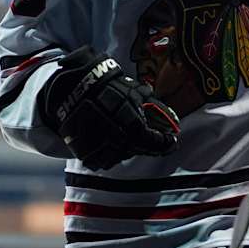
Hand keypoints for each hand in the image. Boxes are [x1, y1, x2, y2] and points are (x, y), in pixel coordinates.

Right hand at [40, 46, 180, 169]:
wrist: (74, 89)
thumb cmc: (109, 88)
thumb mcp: (138, 92)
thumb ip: (157, 109)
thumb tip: (174, 121)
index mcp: (135, 129)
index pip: (157, 144)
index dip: (166, 143)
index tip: (171, 141)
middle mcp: (119, 144)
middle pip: (139, 150)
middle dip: (146, 143)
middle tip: (147, 134)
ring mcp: (101, 151)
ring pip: (122, 157)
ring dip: (127, 147)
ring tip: (124, 132)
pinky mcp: (86, 155)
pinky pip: (103, 159)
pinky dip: (109, 151)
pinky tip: (109, 138)